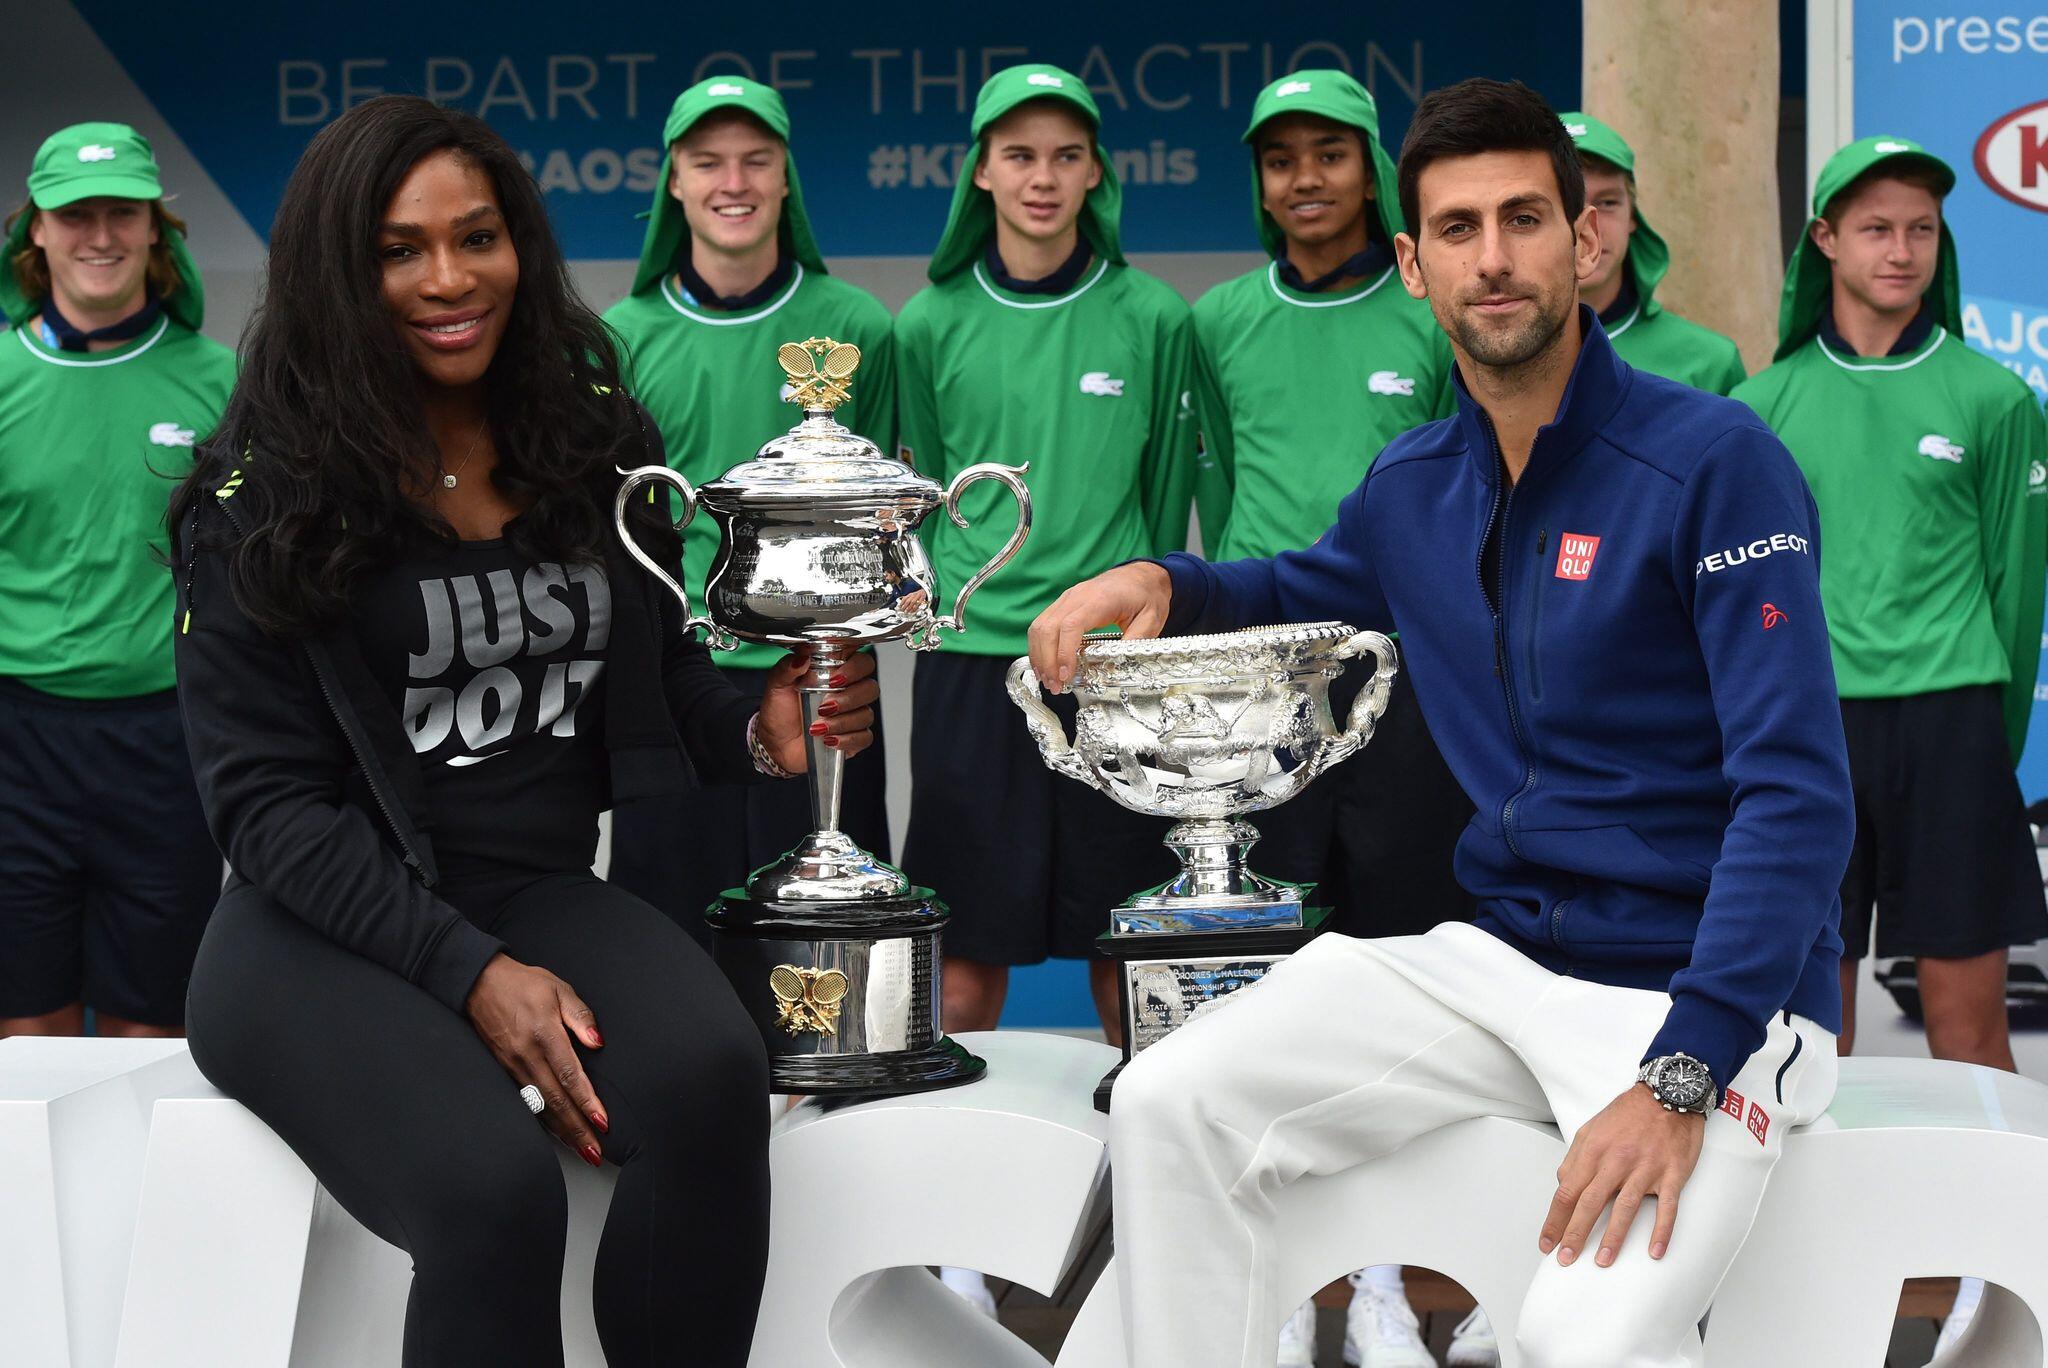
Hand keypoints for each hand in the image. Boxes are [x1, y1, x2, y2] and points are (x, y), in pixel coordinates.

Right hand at [464, 953, 608, 1165]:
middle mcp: (526, 1055)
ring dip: (561, 1130)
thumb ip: (581, 1016)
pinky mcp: (503, 1070)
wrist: (479, 983)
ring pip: (539, 1106)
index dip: (586, 1101)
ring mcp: (512, 1065)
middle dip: (577, 1128)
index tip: (602, 1121)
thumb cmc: (523, 984)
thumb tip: (598, 1042)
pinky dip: (542, 1120)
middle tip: (595, 1151)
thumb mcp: (558, 988)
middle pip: (555, 1100)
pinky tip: (555, 1132)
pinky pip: (525, 1101)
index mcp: (544, 1033)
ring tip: (581, 1149)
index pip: (569, 1075)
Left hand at [756, 647, 879, 773]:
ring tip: (818, 726)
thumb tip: (802, 657)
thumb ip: (787, 668)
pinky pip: (864, 737)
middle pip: (870, 688)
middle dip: (848, 698)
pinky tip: (828, 739)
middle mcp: (849, 692)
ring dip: (841, 722)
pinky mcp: (854, 738)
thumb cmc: (781, 713)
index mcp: (835, 673)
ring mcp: (853, 715)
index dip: (855, 667)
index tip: (834, 678)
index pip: (861, 662)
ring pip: (867, 714)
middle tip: (825, 705)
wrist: (777, 744)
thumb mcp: (777, 686)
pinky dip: (845, 739)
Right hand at [1026, 562, 1173, 693]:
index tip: (1065, 675)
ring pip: (1040, 626)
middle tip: (1055, 686)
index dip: (1064, 653)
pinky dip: (1039, 646)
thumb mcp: (1151, 620)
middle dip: (1047, 661)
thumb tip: (1115, 666)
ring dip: (1039, 656)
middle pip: (1048, 628)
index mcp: (1100, 600)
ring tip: (1048, 680)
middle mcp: (1077, 596)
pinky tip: (1045, 664)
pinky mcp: (1063, 603)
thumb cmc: (1146, 596)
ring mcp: (1067, 598)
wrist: (1142, 575)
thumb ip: (1134, 642)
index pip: (1071, 626)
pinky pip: (1042, 624)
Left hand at [1539, 1084, 1704, 1266]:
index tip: (1548, 1241)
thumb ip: (1575, 1158)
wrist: (1667, 1093)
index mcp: (1593, 1151)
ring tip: (1602, 1260)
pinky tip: (1654, 1250)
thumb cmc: (1628, 1113)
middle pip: (1589, 1203)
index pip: (1567, 1191)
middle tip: (1566, 1259)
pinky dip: (1661, 1230)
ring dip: (1613, 1237)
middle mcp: (1616, 1161)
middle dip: (1575, 1234)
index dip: (1555, 1220)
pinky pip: (1667, 1207)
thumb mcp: (1591, 1129)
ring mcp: (1645, 1168)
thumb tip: (1563, 1185)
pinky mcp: (1672, 1174)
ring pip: (1624, 1208)